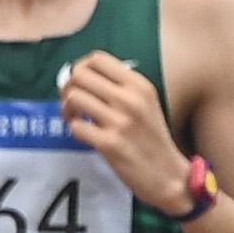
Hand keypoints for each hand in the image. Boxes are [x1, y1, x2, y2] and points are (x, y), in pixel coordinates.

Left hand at [60, 50, 188, 209]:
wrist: (167, 173)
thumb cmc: (151, 137)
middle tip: (71, 103)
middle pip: (79, 75)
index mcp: (139, 84)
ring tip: (75, 118)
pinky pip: (76, 126)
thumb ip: (119, 88)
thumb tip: (79, 76)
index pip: (97, 59)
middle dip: (67, 87)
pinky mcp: (109, 144)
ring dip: (66, 109)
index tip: (78, 83)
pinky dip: (73, 129)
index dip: (79, 68)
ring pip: (74, 98)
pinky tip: (83, 135)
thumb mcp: (145, 103)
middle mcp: (130, 99)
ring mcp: (120, 121)